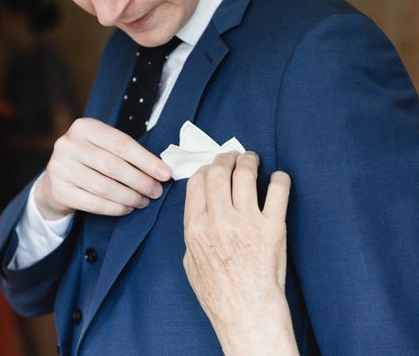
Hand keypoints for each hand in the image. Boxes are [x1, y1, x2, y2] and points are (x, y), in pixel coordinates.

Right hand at [34, 118, 171, 219]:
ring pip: (105, 187)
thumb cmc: (89, 161)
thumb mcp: (102, 146)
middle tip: (156, 192)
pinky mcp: (58, 190)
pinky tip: (126, 208)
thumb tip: (162, 169)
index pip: (122, 144)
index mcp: (84, 127)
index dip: (147, 160)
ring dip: (130, 197)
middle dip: (141, 181)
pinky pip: (94, 203)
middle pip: (114, 166)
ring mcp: (60, 167)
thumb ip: (126, 152)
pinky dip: (115, 208)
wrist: (55, 180)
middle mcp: (69, 144)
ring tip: (143, 201)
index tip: (165, 174)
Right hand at [183, 152, 296, 354]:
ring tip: (253, 159)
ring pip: (245, 174)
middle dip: (226, 158)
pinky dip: (280, 179)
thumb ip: (192, 234)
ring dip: (249, 160)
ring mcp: (246, 223)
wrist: (247, 313)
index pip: (197, 182)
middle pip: (218, 172)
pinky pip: (278, 191)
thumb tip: (199, 213)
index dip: (206, 169)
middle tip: (234, 157)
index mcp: (196, 227)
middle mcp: (219, 220)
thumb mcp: (190, 262)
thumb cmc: (219, 294)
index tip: (213, 168)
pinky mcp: (273, 228)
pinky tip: (279, 178)